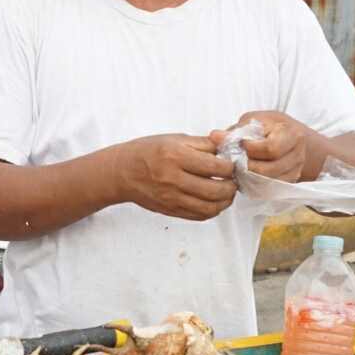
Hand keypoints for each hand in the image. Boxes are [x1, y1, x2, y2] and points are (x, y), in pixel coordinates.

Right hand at [106, 134, 236, 220]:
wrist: (121, 172)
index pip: (213, 166)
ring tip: (227, 192)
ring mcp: (171, 198)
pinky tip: (214, 202)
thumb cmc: (147, 151)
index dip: (229, 166)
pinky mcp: (170, 210)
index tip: (230, 164)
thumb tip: (226, 148)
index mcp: (175, 156)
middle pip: (215, 190)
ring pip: (210, 207)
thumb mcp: (173, 139)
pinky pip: (199, 216)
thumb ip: (202, 144)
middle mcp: (172, 179)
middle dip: (231, 186)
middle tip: (233, 180)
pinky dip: (212, 211)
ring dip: (225, 201)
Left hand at [210, 111, 307, 182]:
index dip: (250, 149)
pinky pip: (269, 191)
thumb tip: (214, 137)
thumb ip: (235, 130)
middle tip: (236, 160)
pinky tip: (247, 176)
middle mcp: (297, 155)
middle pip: (267, 170)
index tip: (241, 143)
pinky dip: (254, 185)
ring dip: (248, 178)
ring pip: (267, 183)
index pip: (270, 149)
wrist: (292, 138)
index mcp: (290, 134)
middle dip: (246, 167)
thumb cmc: (271, 126)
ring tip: (239, 168)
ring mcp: (295, 171)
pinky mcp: (290, 183)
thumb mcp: (254, 120)